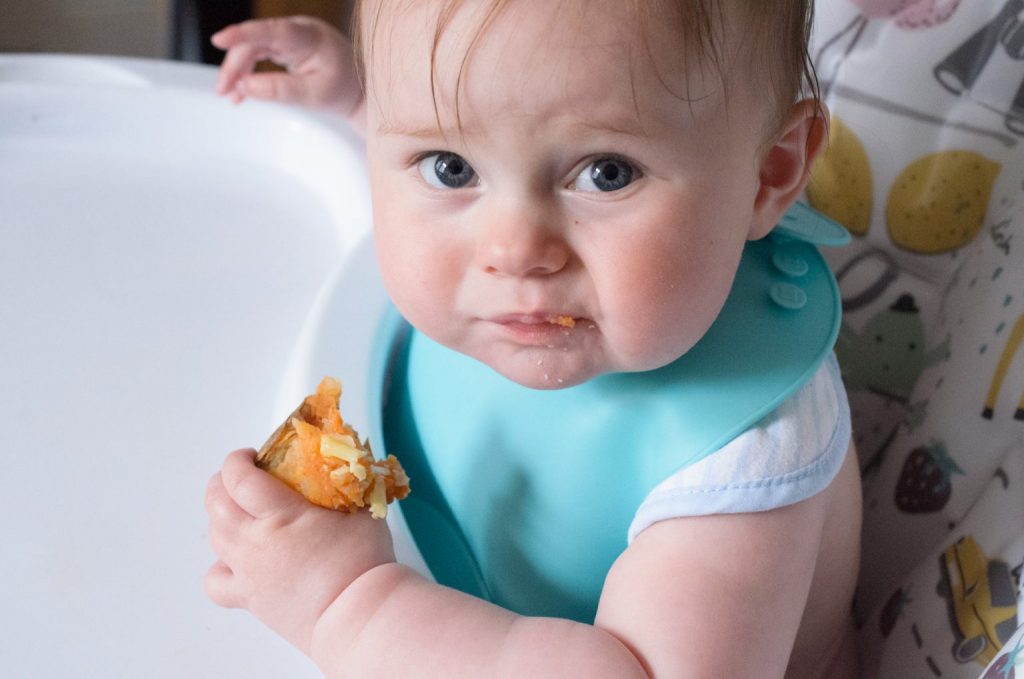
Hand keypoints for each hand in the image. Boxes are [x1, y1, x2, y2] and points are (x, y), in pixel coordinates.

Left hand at [204, 449, 394, 653]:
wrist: (357, 615)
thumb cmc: (363, 563)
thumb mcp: (361, 510)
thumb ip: (347, 486)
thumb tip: (347, 467)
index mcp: (279, 515)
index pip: (239, 478)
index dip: (238, 460)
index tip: (251, 455)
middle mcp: (254, 542)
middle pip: (216, 503)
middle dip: (223, 482)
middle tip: (243, 475)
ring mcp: (247, 571)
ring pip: (213, 535)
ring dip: (221, 515)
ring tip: (243, 510)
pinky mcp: (249, 597)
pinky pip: (215, 579)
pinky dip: (219, 565)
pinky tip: (236, 557)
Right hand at [211, 16, 362, 118]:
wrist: (358, 90)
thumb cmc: (342, 90)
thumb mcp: (313, 96)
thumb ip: (278, 91)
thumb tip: (244, 86)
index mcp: (312, 38)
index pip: (273, 31)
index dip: (244, 33)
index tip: (219, 39)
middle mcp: (299, 30)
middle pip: (256, 41)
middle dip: (235, 65)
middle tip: (223, 91)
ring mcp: (292, 36)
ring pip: (254, 47)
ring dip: (238, 69)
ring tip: (229, 95)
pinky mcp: (287, 45)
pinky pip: (260, 53)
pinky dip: (248, 71)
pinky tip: (240, 90)